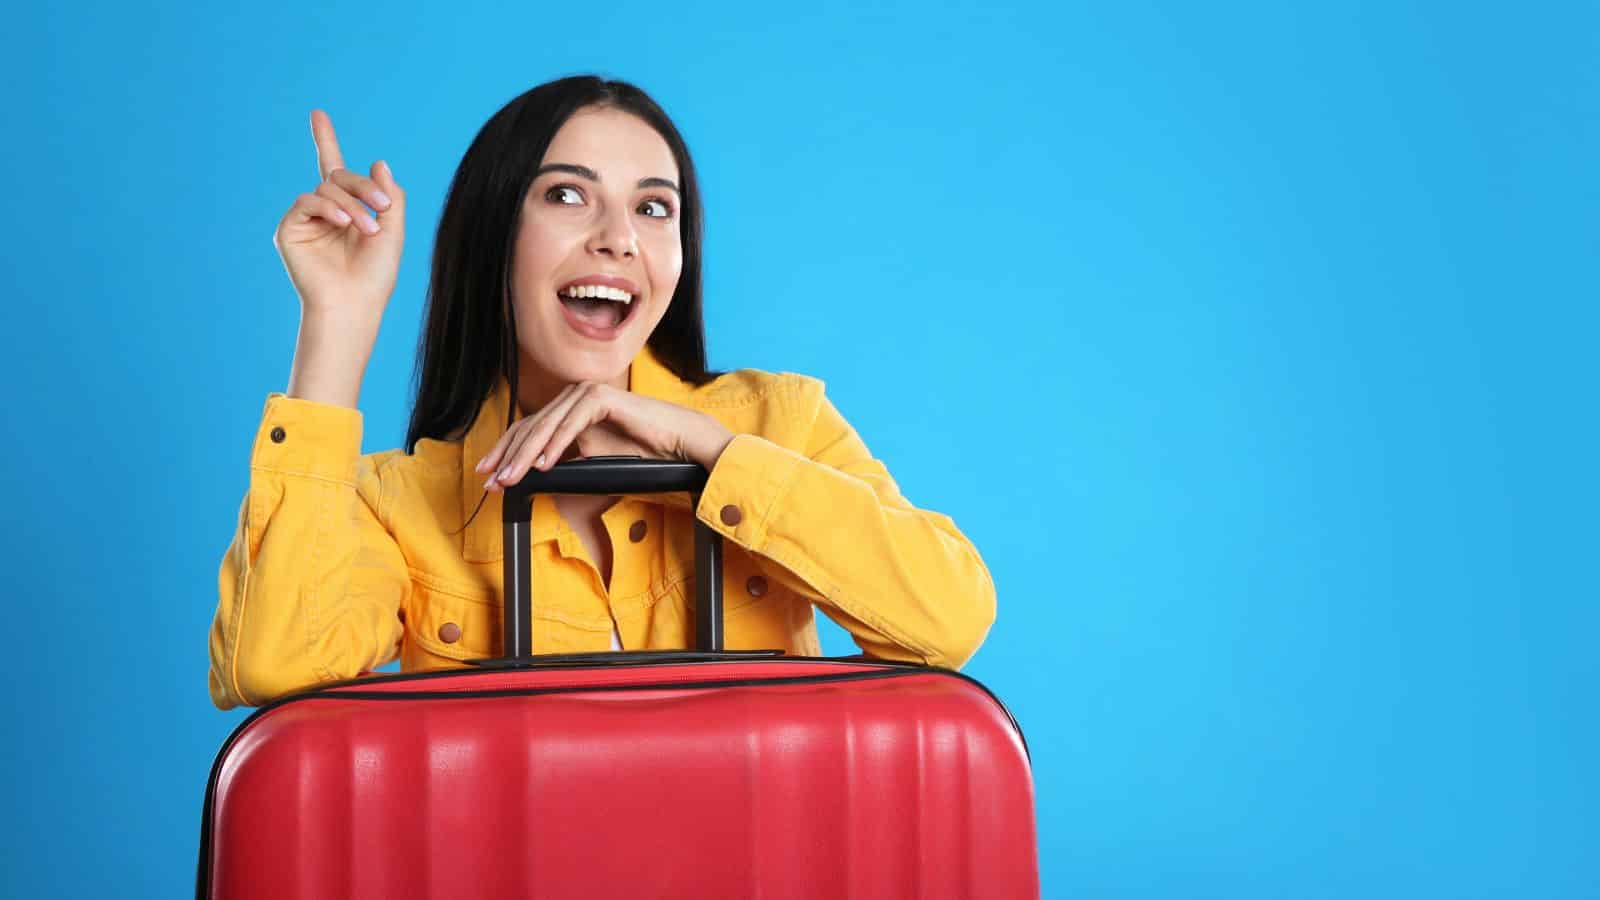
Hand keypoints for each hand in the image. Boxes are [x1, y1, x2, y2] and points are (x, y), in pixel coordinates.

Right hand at [273, 109, 405, 325]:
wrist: (354, 304)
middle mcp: (324, 212)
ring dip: (353, 205)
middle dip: (363, 187)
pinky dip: (329, 208)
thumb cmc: (375, 276)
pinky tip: (344, 223)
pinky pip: (308, 200)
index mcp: (347, 211)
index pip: (335, 170)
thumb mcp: (393, 231)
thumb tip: (378, 160)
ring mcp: (305, 220)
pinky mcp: (289, 230)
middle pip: (338, 176)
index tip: (317, 114)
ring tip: (368, 229)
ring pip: (327, 188)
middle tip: (383, 208)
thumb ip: (390, 195)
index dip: (325, 140)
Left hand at [473, 382, 734, 491]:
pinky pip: (572, 424)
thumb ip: (564, 461)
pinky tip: (542, 465)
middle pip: (530, 426)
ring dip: (525, 455)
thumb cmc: (642, 452)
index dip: (505, 453)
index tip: (488, 476)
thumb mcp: (592, 460)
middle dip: (507, 456)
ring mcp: (587, 393)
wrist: (679, 444)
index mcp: (569, 408)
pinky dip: (555, 446)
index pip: (528, 429)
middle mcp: (573, 395)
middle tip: (491, 481)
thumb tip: (533, 476)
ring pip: (546, 426)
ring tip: (511, 479)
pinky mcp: (602, 398)